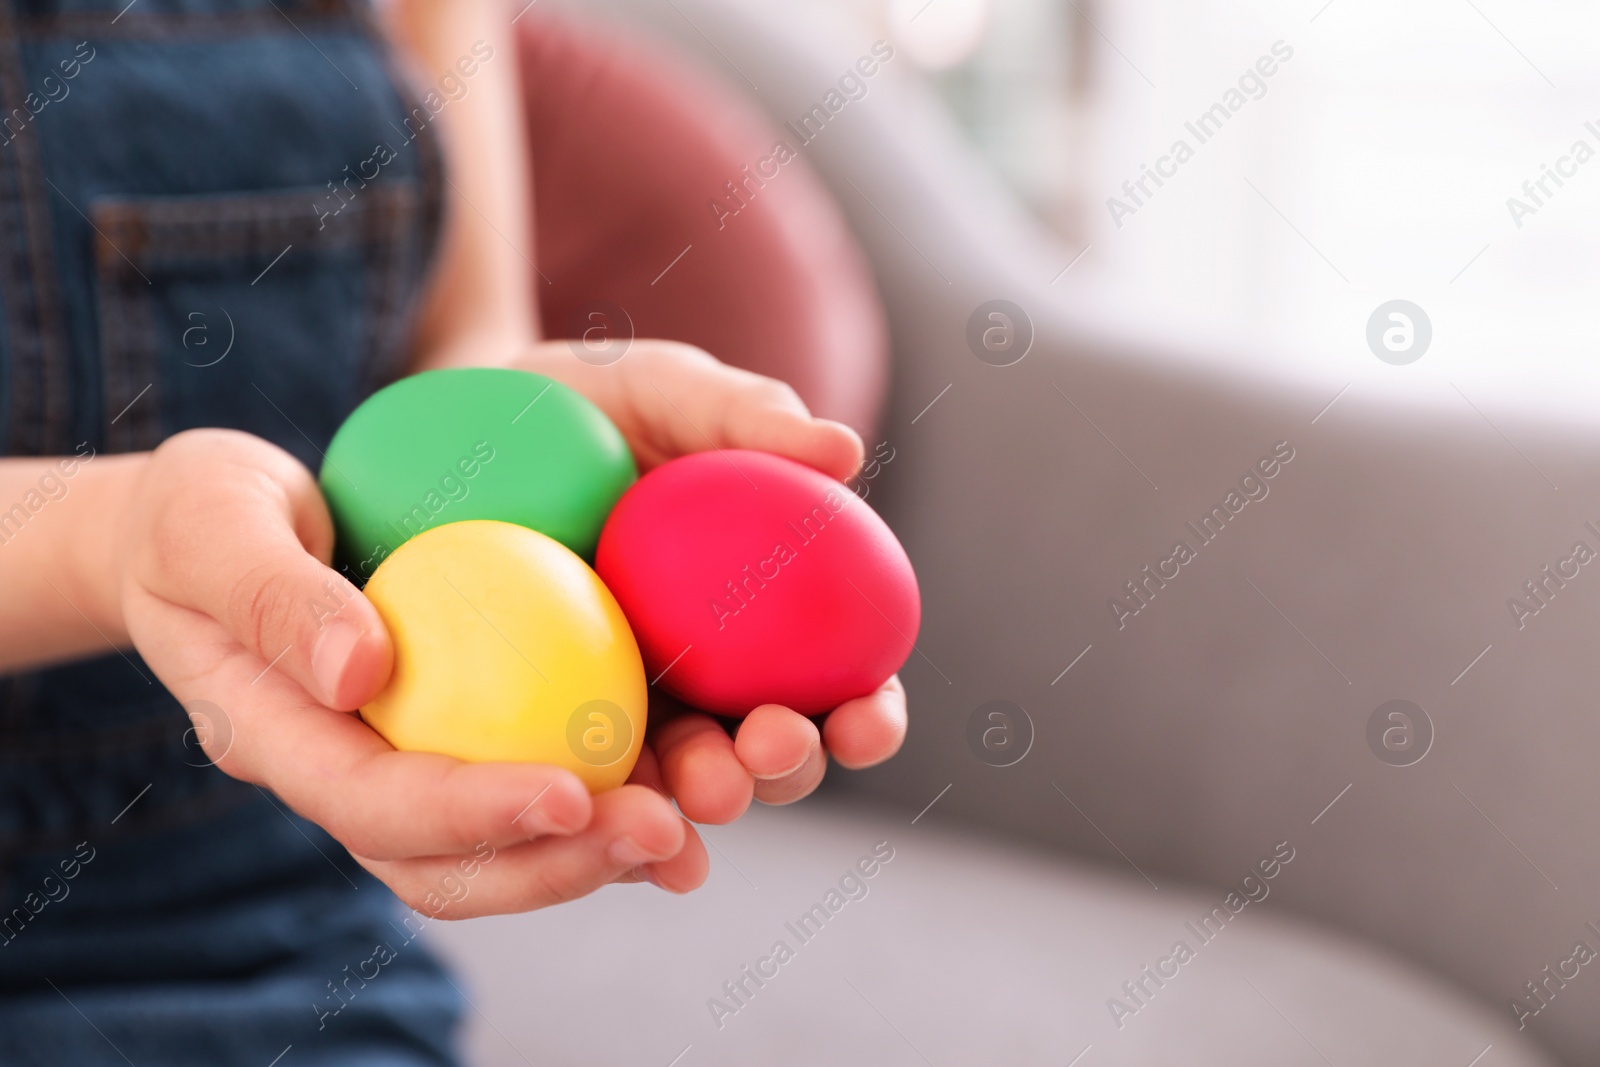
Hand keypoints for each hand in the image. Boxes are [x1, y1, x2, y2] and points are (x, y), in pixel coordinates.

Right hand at [113, 428, 706, 915]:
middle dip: (562, 863)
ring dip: (610, 845)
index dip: (470, 814)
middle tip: (668, 832)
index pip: (375, 805)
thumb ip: (271, 594)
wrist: (216, 527)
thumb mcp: (211, 521)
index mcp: (287, 742)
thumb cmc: (200, 513)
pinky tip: (703, 765)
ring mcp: (414, 763)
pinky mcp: (467, 733)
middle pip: (455, 862)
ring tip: (709, 814)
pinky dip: (623, 783)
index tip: (569, 794)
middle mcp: (358, 776)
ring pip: (511, 843)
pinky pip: (545, 776)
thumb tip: (361, 672)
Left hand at [520, 340, 908, 827]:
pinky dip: (606, 807)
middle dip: (787, 771)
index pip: (842, 682)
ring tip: (702, 787)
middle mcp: (712, 674)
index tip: (866, 718)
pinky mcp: (552, 723)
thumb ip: (746, 415)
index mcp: (768, 612)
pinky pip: (585, 774)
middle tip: (771, 743)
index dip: (869, 716)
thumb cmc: (593, 401)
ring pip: (681, 780)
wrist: (474, 417)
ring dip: (705, 797)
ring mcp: (631, 706)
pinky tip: (612, 824)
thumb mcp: (666, 390)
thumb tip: (844, 452)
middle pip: (770, 751)